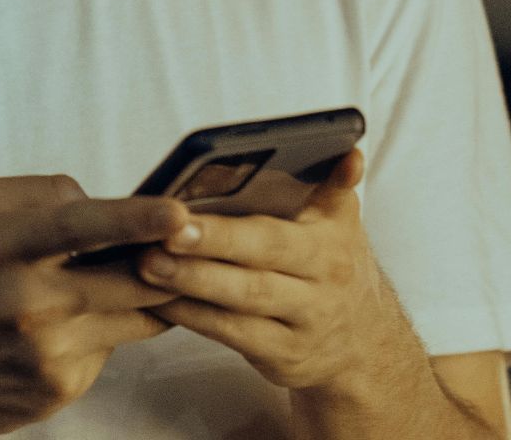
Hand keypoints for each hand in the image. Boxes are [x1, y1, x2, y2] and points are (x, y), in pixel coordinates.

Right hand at [0, 175, 189, 434]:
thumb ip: (41, 193)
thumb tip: (100, 201)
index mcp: (6, 248)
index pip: (79, 227)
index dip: (133, 219)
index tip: (179, 214)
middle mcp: (30, 304)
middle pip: (133, 281)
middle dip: (169, 261)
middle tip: (185, 243)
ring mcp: (46, 355)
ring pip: (135, 319)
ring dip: (137, 296)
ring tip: (100, 282)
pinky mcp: (56, 391)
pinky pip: (108, 352)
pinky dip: (98, 333)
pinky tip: (56, 330)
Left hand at [137, 149, 421, 392]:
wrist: (364, 342)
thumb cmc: (333, 264)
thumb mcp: (343, 223)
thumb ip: (336, 184)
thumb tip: (350, 152)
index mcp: (329, 245)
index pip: (274, 235)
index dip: (229, 230)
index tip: (182, 213)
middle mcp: (319, 288)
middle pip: (256, 270)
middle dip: (206, 251)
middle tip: (159, 236)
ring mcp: (301, 327)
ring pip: (241, 305)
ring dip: (191, 285)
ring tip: (146, 263)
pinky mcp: (283, 358)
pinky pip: (232, 336)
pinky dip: (194, 317)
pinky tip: (159, 298)